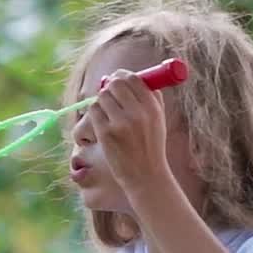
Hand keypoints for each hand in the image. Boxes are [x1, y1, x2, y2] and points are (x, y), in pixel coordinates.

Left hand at [88, 68, 170, 191]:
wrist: (145, 176)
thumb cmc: (150, 146)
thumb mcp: (158, 120)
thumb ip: (151, 96)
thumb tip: (134, 77)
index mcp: (152, 107)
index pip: (133, 79)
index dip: (122, 76)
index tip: (117, 80)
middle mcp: (137, 113)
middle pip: (115, 84)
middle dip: (109, 86)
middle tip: (108, 93)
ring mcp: (120, 123)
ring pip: (102, 96)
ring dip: (101, 101)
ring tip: (108, 113)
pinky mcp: (106, 133)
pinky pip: (94, 111)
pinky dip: (96, 113)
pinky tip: (102, 123)